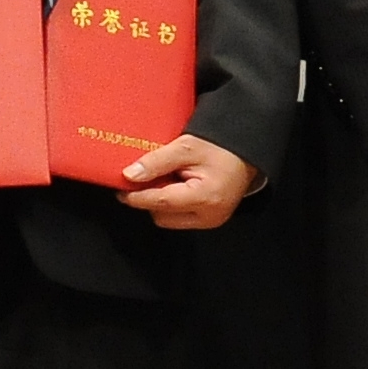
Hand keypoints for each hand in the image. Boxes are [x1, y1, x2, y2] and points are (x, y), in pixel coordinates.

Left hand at [117, 133, 252, 227]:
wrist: (246, 153)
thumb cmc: (219, 147)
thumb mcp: (186, 147)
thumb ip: (156, 162)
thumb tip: (129, 175)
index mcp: (204, 197)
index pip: (160, 202)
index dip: (137, 196)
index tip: (120, 189)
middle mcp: (209, 216)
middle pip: (162, 215)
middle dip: (151, 199)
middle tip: (148, 177)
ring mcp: (211, 221)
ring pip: (169, 220)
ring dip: (161, 203)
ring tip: (168, 180)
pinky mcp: (211, 221)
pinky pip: (181, 218)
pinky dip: (173, 205)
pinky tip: (178, 187)